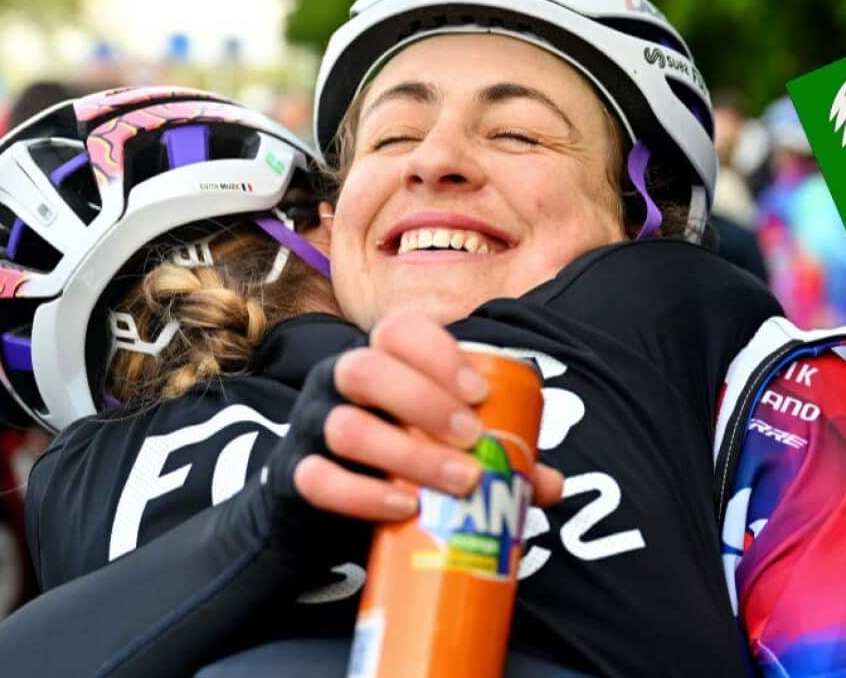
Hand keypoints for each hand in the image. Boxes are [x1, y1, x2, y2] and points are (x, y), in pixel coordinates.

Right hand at [292, 309, 563, 521]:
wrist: (317, 515)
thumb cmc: (392, 463)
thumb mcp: (438, 449)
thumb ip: (490, 457)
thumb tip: (552, 483)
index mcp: (378, 363)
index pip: (396, 329)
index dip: (437, 354)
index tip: (479, 393)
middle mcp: (336, 384)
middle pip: (364, 368)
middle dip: (424, 401)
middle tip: (473, 439)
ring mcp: (309, 427)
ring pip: (345, 426)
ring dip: (408, 453)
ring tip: (459, 482)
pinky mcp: (293, 476)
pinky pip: (318, 479)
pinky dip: (364, 494)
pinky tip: (405, 507)